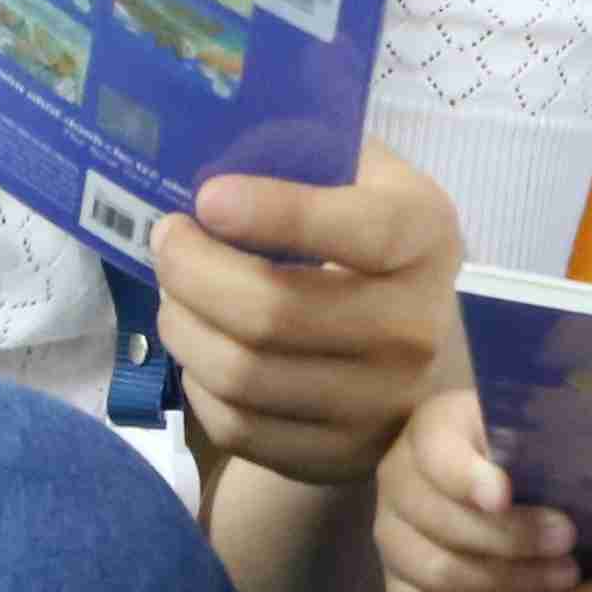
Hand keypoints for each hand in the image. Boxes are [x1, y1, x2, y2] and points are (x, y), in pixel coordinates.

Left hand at [156, 140, 462, 485]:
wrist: (426, 348)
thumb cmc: (376, 243)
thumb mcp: (369, 180)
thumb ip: (311, 149)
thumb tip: (213, 133)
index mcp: (425, 239)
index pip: (353, 231)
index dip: (274, 212)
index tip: (206, 197)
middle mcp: (415, 328)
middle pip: (272, 313)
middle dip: (191, 271)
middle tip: (164, 239)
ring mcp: (381, 405)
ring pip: (242, 375)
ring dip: (181, 325)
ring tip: (172, 292)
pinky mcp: (340, 457)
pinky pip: (239, 426)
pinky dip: (198, 383)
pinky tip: (200, 345)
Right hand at [368, 388, 574, 591]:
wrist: (501, 478)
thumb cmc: (527, 449)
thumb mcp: (534, 428)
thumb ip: (543, 439)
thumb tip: (572, 456)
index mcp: (433, 427)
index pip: (437, 454)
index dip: (467, 479)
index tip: (505, 497)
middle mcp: (398, 478)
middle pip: (441, 522)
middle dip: (511, 539)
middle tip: (567, 542)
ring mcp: (391, 534)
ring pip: (436, 571)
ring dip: (505, 581)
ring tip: (560, 576)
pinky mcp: (396, 582)